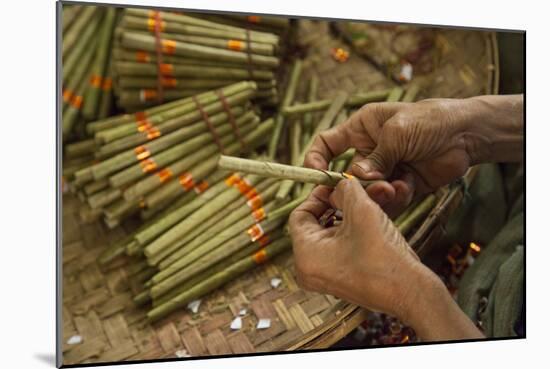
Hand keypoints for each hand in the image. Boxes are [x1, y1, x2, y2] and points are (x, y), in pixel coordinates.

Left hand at [288, 178, 484, 340]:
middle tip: (353, 192)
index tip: (335, 185)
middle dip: (336, 204)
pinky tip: (371, 221)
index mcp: (305, 256)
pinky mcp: (343, 279)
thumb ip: (345, 190)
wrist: (411, 292)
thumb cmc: (383, 255)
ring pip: (331, 234)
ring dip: (348, 215)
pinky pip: (340, 247)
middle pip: (315, 224)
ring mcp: (326, 276)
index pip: (300, 215)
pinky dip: (353, 231)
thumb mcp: (361, 210)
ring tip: (367, 203)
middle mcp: (309, 269)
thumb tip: (338, 185)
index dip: (317, 196)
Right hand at [305, 99, 476, 215]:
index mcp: (361, 129)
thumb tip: (357, 179)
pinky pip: (389, 199)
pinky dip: (395, 197)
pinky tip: (406, 188)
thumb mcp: (397, 133)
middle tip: (364, 191)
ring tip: (394, 188)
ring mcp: (385, 170)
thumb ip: (376, 158)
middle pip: (346, 175)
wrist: (468, 134)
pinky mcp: (401, 185)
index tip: (315, 174)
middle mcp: (369, 151)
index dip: (316, 158)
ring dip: (377, 194)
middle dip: (353, 186)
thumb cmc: (430, 120)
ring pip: (367, 192)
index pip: (327, 144)